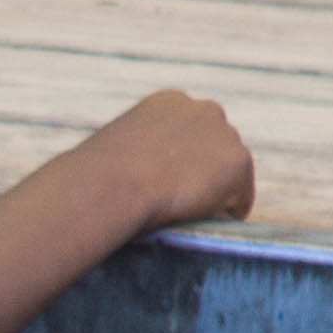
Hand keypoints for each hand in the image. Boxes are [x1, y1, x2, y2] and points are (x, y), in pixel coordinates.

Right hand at [79, 91, 252, 235]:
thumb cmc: (94, 177)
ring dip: (218, 192)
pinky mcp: (238, 162)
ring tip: (200, 220)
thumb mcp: (111, 154)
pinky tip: (212, 228)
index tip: (173, 183)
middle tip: (190, 204)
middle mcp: (204, 110)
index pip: (188, 131)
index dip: (183, 160)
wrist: (111, 184)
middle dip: (206, 172)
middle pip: (216, 146)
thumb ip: (131, 157)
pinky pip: (239, 197)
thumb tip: (122, 181)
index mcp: (168, 103)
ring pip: (230, 171)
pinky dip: (229, 213)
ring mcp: (225, 134)